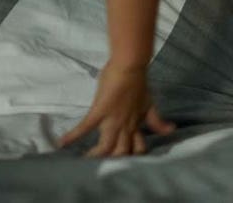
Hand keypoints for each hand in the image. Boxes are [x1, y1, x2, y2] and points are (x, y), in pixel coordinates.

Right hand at [58, 63, 174, 156]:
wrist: (131, 66)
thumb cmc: (138, 84)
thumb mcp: (150, 104)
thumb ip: (157, 121)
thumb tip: (171, 130)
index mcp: (136, 125)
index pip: (138, 148)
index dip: (133, 158)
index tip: (125, 163)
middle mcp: (126, 126)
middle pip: (122, 152)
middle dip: (113, 161)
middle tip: (102, 166)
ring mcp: (113, 120)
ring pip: (107, 146)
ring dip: (96, 156)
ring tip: (84, 161)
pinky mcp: (99, 111)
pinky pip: (85, 126)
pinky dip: (73, 135)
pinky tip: (61, 144)